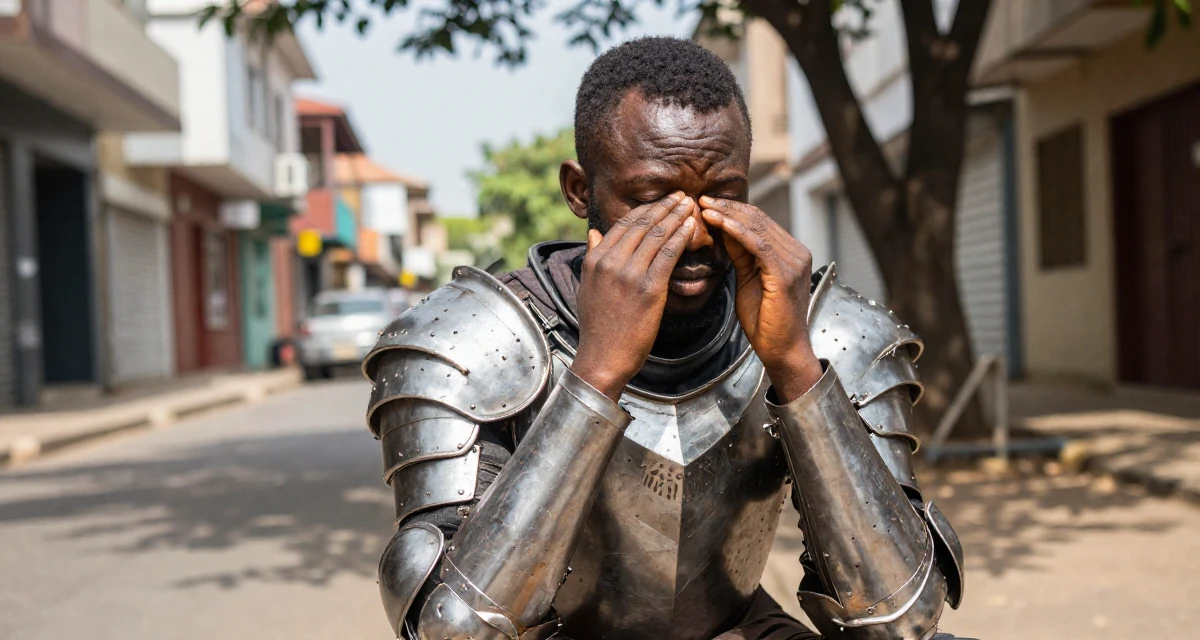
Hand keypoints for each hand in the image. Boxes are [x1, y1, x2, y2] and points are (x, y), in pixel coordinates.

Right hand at [570, 192, 696, 400]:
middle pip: (642, 224)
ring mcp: (629, 275)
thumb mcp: (587, 287)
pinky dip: (682, 237)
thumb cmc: (597, 327)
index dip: (646, 209)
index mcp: (595, 260)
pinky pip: (668, 255)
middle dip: (664, 206)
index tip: (661, 201)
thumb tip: (594, 234)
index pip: (623, 225)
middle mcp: (610, 262)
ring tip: (690, 205)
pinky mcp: (648, 289)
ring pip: (657, 235)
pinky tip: (692, 228)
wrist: (603, 357)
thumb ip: (592, 257)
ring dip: (677, 216)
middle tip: (681, 195)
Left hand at [699, 196, 822, 402]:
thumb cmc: (765, 321)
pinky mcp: (785, 274)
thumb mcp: (748, 279)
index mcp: (789, 253)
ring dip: (728, 216)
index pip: (759, 222)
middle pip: (758, 220)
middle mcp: (796, 252)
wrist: (782, 350)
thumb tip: (722, 229)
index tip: (706, 204)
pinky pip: (759, 246)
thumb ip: (740, 254)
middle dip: (728, 208)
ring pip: (758, 228)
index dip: (732, 210)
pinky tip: (719, 224)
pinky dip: (738, 232)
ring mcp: (793, 262)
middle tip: (701, 199)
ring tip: (704, 208)